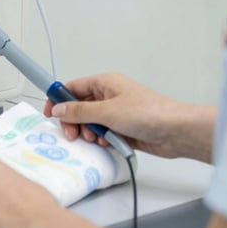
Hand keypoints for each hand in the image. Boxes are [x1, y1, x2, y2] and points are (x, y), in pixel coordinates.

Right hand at [45, 72, 201, 159]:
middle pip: (80, 107)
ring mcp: (117, 113)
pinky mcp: (124, 129)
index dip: (59, 99)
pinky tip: (107, 143)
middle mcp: (110, 96)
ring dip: (89, 132)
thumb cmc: (147, 113)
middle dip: (74, 121)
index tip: (50, 115)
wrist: (176, 131)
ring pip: (91, 123)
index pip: (73, 87)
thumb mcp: (107, 111)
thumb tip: (58, 109)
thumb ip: (80, 111)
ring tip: (97, 139)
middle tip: (73, 135)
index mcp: (105, 83)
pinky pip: (103, 133)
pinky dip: (102, 139)